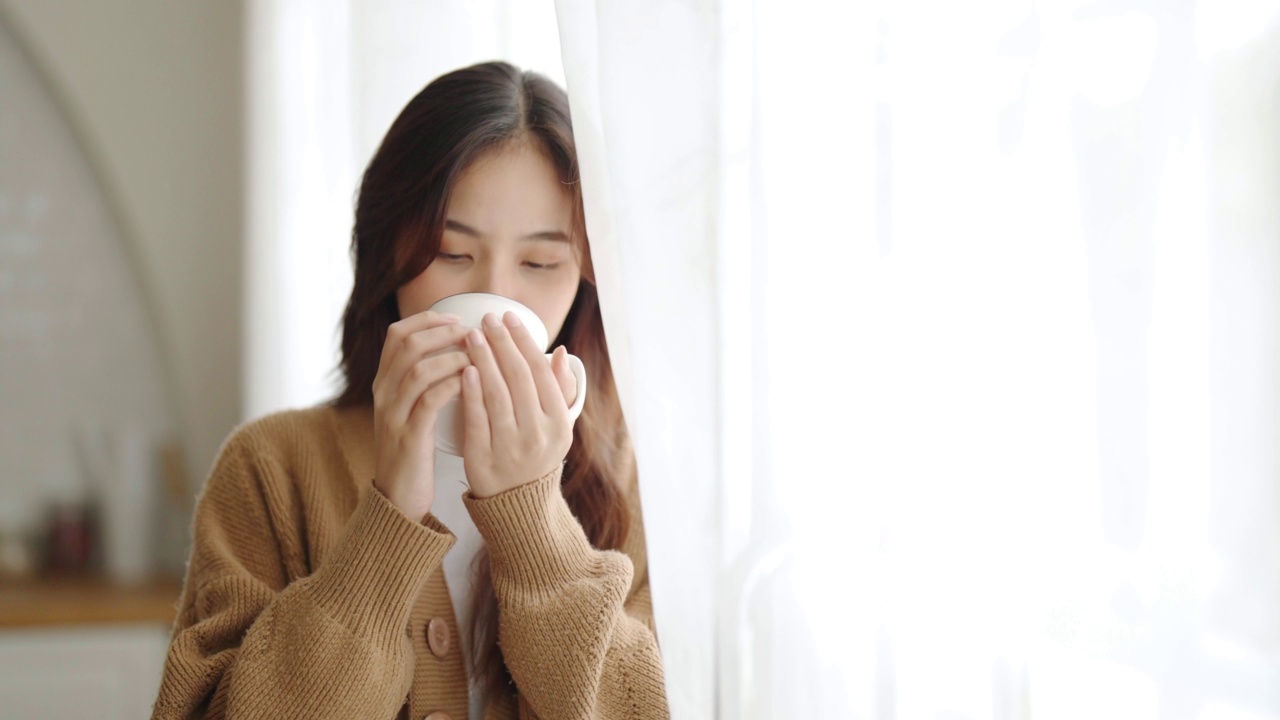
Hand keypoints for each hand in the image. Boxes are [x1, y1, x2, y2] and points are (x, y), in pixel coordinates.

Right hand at [372, 310, 471, 519]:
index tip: (457, 318)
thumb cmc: (416, 449)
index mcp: (384, 382)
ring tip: (478, 356)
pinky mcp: (408, 437)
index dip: (428, 320)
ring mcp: (392, 415)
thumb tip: (459, 347)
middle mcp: (383, 394)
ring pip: (418, 370)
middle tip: (473, 332)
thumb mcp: (412, 409)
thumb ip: (425, 379)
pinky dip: (452, 386)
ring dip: (452, 358)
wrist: (398, 497)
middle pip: (407, 345)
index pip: (397, 333)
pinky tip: (473, 383)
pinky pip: (429, 402)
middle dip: (444, 333)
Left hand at [460, 311, 578, 497]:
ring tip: (471, 336)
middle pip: (518, 378)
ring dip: (483, 360)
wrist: (518, 505)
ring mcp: (511, 449)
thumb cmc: (536, 455)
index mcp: (559, 423)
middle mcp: (538, 435)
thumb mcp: (557, 427)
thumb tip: (560, 352)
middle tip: (486, 319)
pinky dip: (471, 394)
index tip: (508, 317)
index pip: (540, 371)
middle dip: (501, 343)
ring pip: (496, 395)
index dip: (523, 341)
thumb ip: (559, 389)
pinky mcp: (484, 461)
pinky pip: (476, 420)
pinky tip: (464, 370)